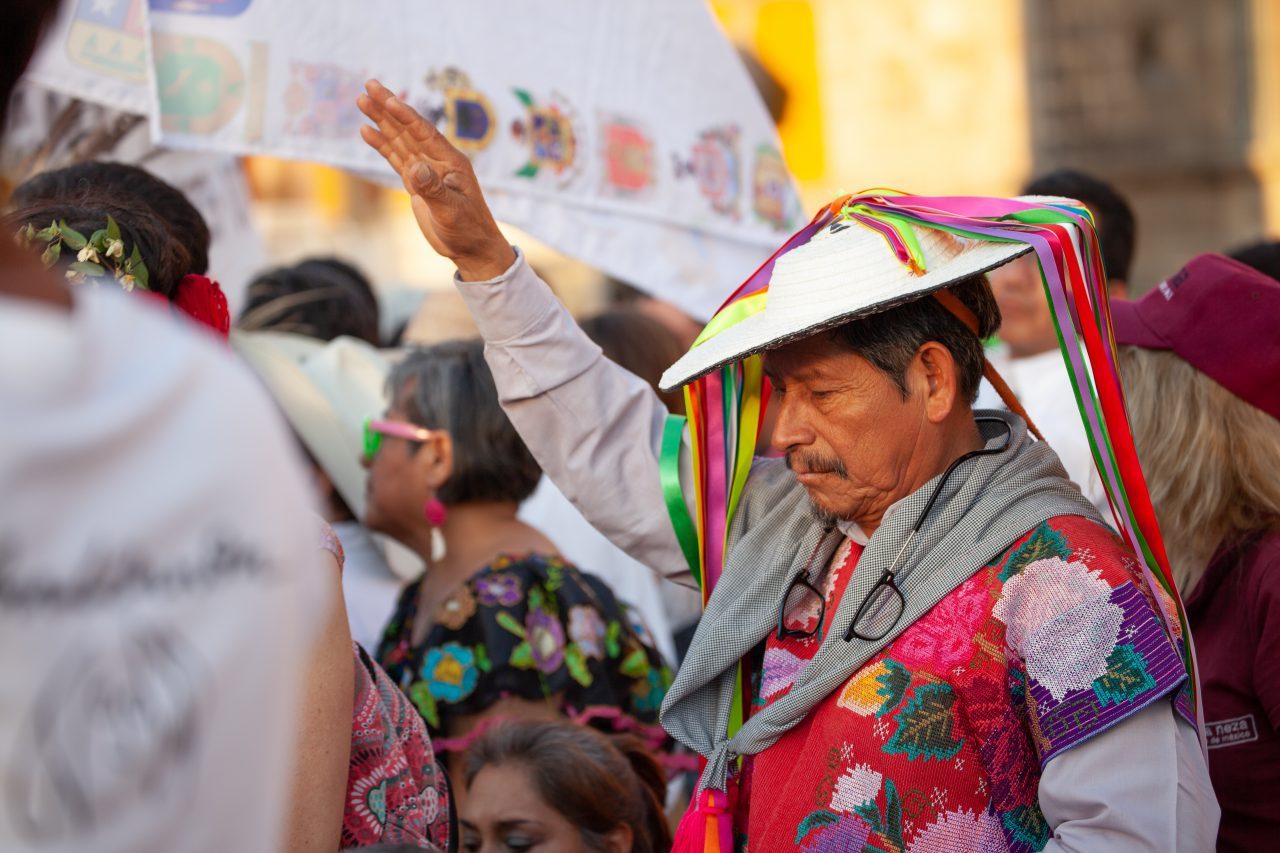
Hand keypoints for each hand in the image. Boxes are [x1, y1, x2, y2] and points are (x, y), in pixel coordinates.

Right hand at [357, 79, 516, 280]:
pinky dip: (381, 144)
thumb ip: (433, 189)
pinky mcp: (416, 183)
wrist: (472, 248)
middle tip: (369, 84)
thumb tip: (415, 168)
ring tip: (361, 100)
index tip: (388, 98)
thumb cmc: (467, 229)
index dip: (405, 115)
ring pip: (399, 139)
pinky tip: (366, 130)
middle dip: (388, 106)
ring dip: (381, 120)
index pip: (424, 132)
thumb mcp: (451, 210)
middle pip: (408, 128)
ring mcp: (426, 170)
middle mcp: (437, 160)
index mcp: (450, 161)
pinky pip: (396, 157)